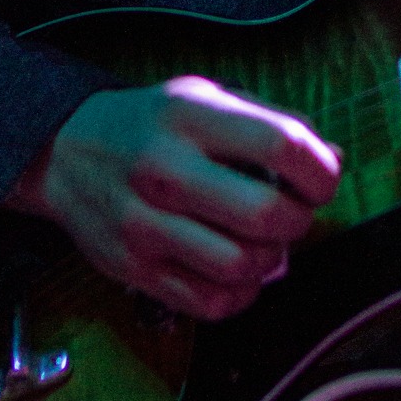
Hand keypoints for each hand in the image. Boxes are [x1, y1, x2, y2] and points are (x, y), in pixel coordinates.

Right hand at [8, 77, 341, 320]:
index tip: (323, 179)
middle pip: (264, 213)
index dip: (320, 168)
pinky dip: (242, 294)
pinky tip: (240, 270)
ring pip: (241, 265)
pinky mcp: (134, 271)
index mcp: (190, 117)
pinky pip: (210, 302)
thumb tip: (334, 158)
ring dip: (272, 259)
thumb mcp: (206, 98)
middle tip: (294, 212)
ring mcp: (145, 226)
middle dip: (299, 219)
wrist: (66, 152)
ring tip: (266, 241)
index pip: (280, 143)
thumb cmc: (153, 122)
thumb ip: (271, 122)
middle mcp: (165, 170)